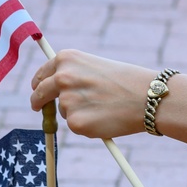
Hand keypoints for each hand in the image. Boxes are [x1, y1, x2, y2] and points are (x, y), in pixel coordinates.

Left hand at [30, 49, 155, 138]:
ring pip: (63, 112)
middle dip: (38, 103)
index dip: (39, 85)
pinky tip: (105, 118)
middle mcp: (61, 77)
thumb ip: (74, 75)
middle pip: (39, 95)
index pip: (42, 75)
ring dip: (77, 113)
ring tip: (104, 108)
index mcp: (66, 59)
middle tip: (39, 108)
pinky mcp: (75, 122)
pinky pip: (75, 127)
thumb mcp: (95, 67)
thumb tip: (56, 94)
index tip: (38, 92)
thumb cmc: (128, 81)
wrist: (148, 97)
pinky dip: (87, 126)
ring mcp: (67, 101)